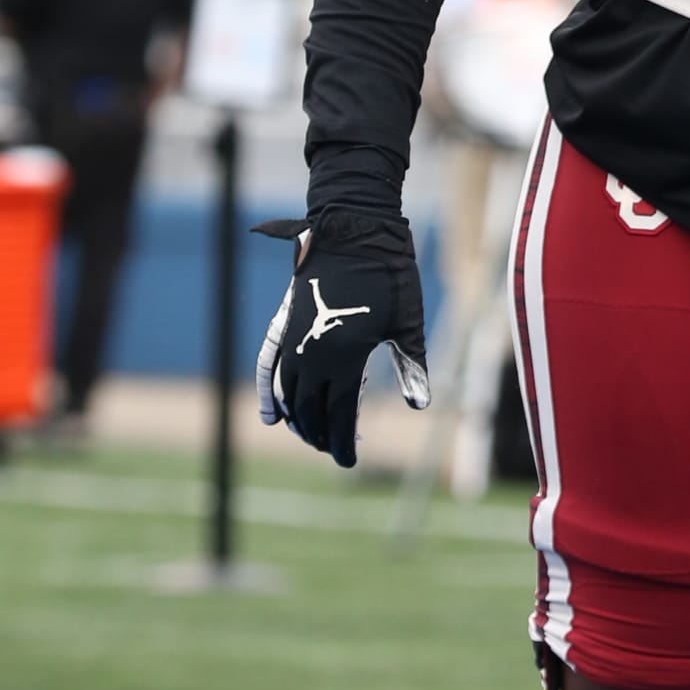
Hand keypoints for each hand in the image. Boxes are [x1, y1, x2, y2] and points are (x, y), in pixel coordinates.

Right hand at [255, 209, 429, 467]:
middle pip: (312, 409)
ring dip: (299, 419)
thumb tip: (419, 406)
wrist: (355, 229)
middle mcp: (314, 353)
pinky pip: (270, 366)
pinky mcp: (285, 323)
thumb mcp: (407, 323)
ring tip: (312, 436)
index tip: (349, 461)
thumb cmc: (390, 275)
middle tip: (335, 450)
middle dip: (322, 435)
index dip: (342, 441)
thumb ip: (411, 366)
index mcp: (347, 357)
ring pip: (289, 392)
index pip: (339, 414)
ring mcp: (295, 338)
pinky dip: (270, 393)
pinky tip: (272, 416)